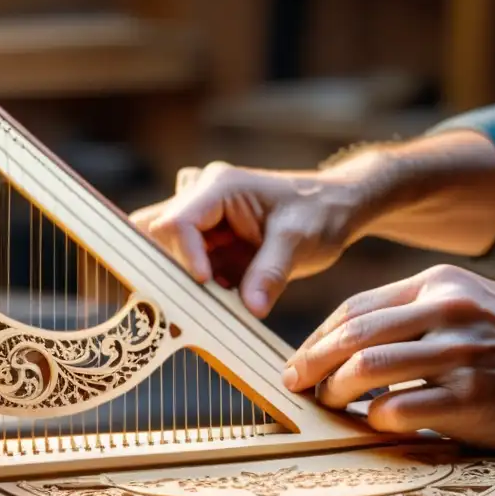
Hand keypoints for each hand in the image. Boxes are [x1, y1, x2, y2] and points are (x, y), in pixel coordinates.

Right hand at [130, 162, 369, 317]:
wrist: (337, 209)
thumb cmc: (320, 212)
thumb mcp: (300, 241)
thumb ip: (271, 273)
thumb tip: (250, 308)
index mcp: (220, 187)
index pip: (178, 222)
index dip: (184, 256)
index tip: (206, 284)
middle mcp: (202, 200)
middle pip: (157, 235)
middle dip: (169, 270)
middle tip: (189, 301)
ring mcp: (204, 224)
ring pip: (167, 255)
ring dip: (182, 282)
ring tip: (207, 306)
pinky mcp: (211, 247)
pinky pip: (189, 271)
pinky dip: (197, 292)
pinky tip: (218, 307)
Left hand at [282, 264, 494, 453]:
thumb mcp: (470, 302)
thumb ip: (415, 312)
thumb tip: (350, 342)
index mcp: (439, 284)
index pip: (355, 308)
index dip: (317, 337)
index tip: (301, 359)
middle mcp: (446, 311)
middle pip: (351, 336)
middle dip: (310, 364)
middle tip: (294, 386)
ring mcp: (460, 354)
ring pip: (366, 369)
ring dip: (334, 392)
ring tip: (328, 407)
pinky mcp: (473, 400)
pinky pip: (400, 410)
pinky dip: (375, 420)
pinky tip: (372, 425)